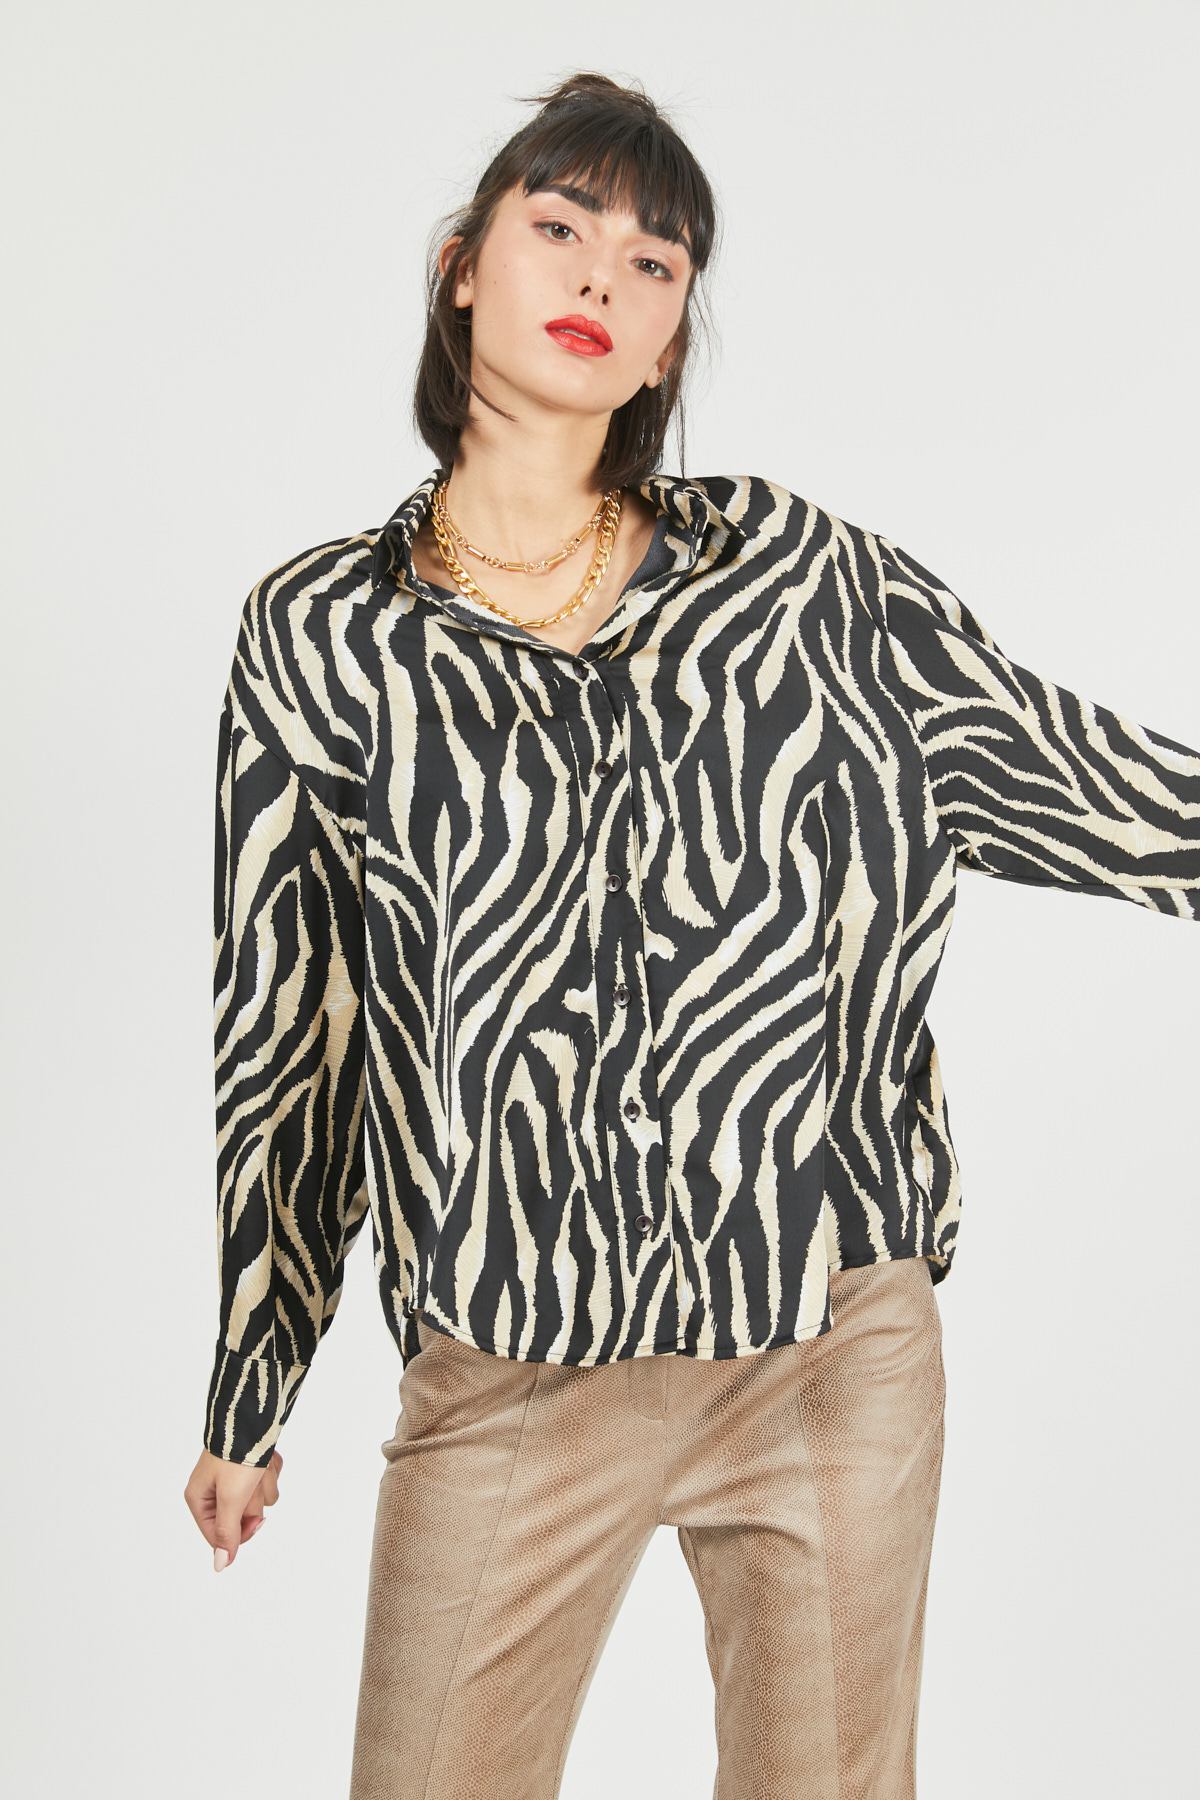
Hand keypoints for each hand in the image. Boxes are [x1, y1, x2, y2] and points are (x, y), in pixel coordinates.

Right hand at [184, 1447, 283, 1570]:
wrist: (255, 1416)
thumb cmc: (237, 1454)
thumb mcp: (230, 1498)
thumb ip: (227, 1533)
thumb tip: (220, 1565)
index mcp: (198, 1498)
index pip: (219, 1536)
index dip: (241, 1532)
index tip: (257, 1520)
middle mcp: (214, 1490)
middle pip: (242, 1518)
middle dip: (253, 1500)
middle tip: (251, 1481)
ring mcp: (235, 1478)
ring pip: (260, 1500)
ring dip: (265, 1483)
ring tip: (259, 1465)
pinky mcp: (252, 1467)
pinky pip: (268, 1482)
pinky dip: (272, 1471)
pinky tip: (268, 1457)